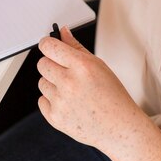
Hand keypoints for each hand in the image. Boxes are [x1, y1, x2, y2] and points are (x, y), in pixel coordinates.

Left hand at [37, 27, 160, 160]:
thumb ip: (76, 47)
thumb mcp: (98, 65)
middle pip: (42, 63)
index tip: (48, 45)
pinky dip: (52, 101)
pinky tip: (69, 103)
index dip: (47, 44)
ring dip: (52, 84)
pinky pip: (42, 100)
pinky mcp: (55, 118)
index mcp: (81, 66)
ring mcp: (61, 102)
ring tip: (72, 91)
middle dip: (51, 64)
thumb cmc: (112, 96)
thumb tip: (62, 32)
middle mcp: (69, 83)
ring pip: (41, 82)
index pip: (48, 46)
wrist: (119, 128)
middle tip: (65, 71)